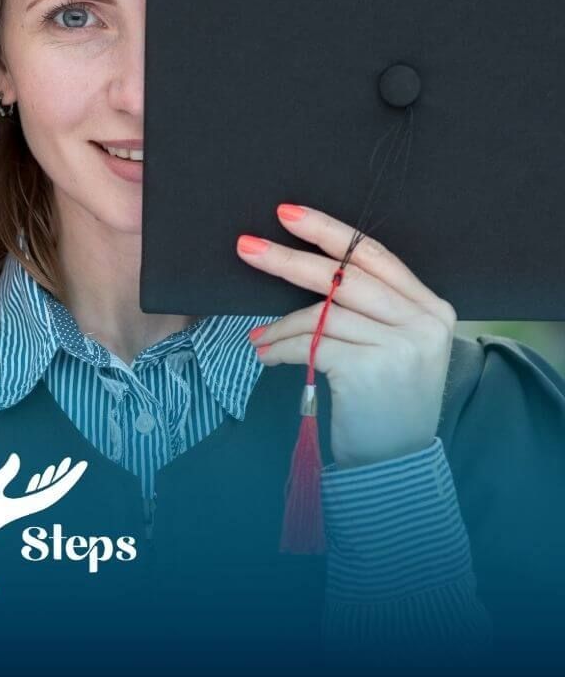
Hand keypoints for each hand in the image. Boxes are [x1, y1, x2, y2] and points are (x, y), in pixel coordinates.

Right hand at [0, 454, 87, 558]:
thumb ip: (4, 474)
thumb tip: (17, 458)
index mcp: (27, 506)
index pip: (56, 491)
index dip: (69, 478)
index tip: (82, 465)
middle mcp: (27, 510)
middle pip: (54, 492)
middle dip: (64, 477)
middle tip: (75, 463)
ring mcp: (21, 512)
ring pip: (44, 494)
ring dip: (51, 480)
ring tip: (60, 466)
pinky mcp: (13, 511)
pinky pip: (32, 497)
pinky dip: (38, 486)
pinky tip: (39, 478)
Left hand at [235, 203, 456, 469]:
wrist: (396, 463)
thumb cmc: (382, 399)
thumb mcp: (390, 345)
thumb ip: (367, 308)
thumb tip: (303, 265)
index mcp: (430, 307)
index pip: (374, 255)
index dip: (329, 231)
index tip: (287, 213)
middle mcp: (423, 322)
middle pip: (344, 277)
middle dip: (288, 259)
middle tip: (246, 247)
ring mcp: (400, 346)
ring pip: (320, 314)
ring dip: (278, 326)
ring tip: (257, 337)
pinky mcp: (371, 371)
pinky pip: (310, 345)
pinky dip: (280, 349)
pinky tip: (266, 356)